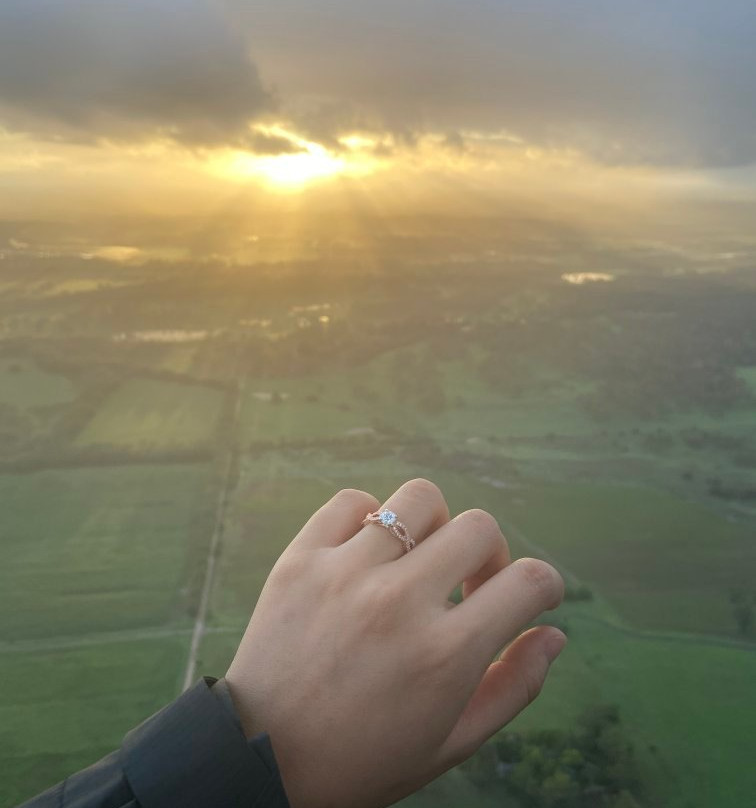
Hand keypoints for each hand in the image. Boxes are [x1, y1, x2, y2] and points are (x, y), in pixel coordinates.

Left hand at [225, 478, 564, 807]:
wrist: (261, 761)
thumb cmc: (366, 758)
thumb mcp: (453, 742)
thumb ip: (515, 687)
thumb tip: (555, 634)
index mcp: (446, 655)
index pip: (529, 582)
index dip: (545, 584)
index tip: (532, 595)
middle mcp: (399, 603)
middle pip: (479, 528)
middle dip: (490, 556)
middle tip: (468, 586)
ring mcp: (345, 574)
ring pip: (419, 499)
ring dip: (433, 527)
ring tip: (416, 562)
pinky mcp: (300, 559)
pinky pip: (351, 501)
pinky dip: (368, 518)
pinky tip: (366, 555)